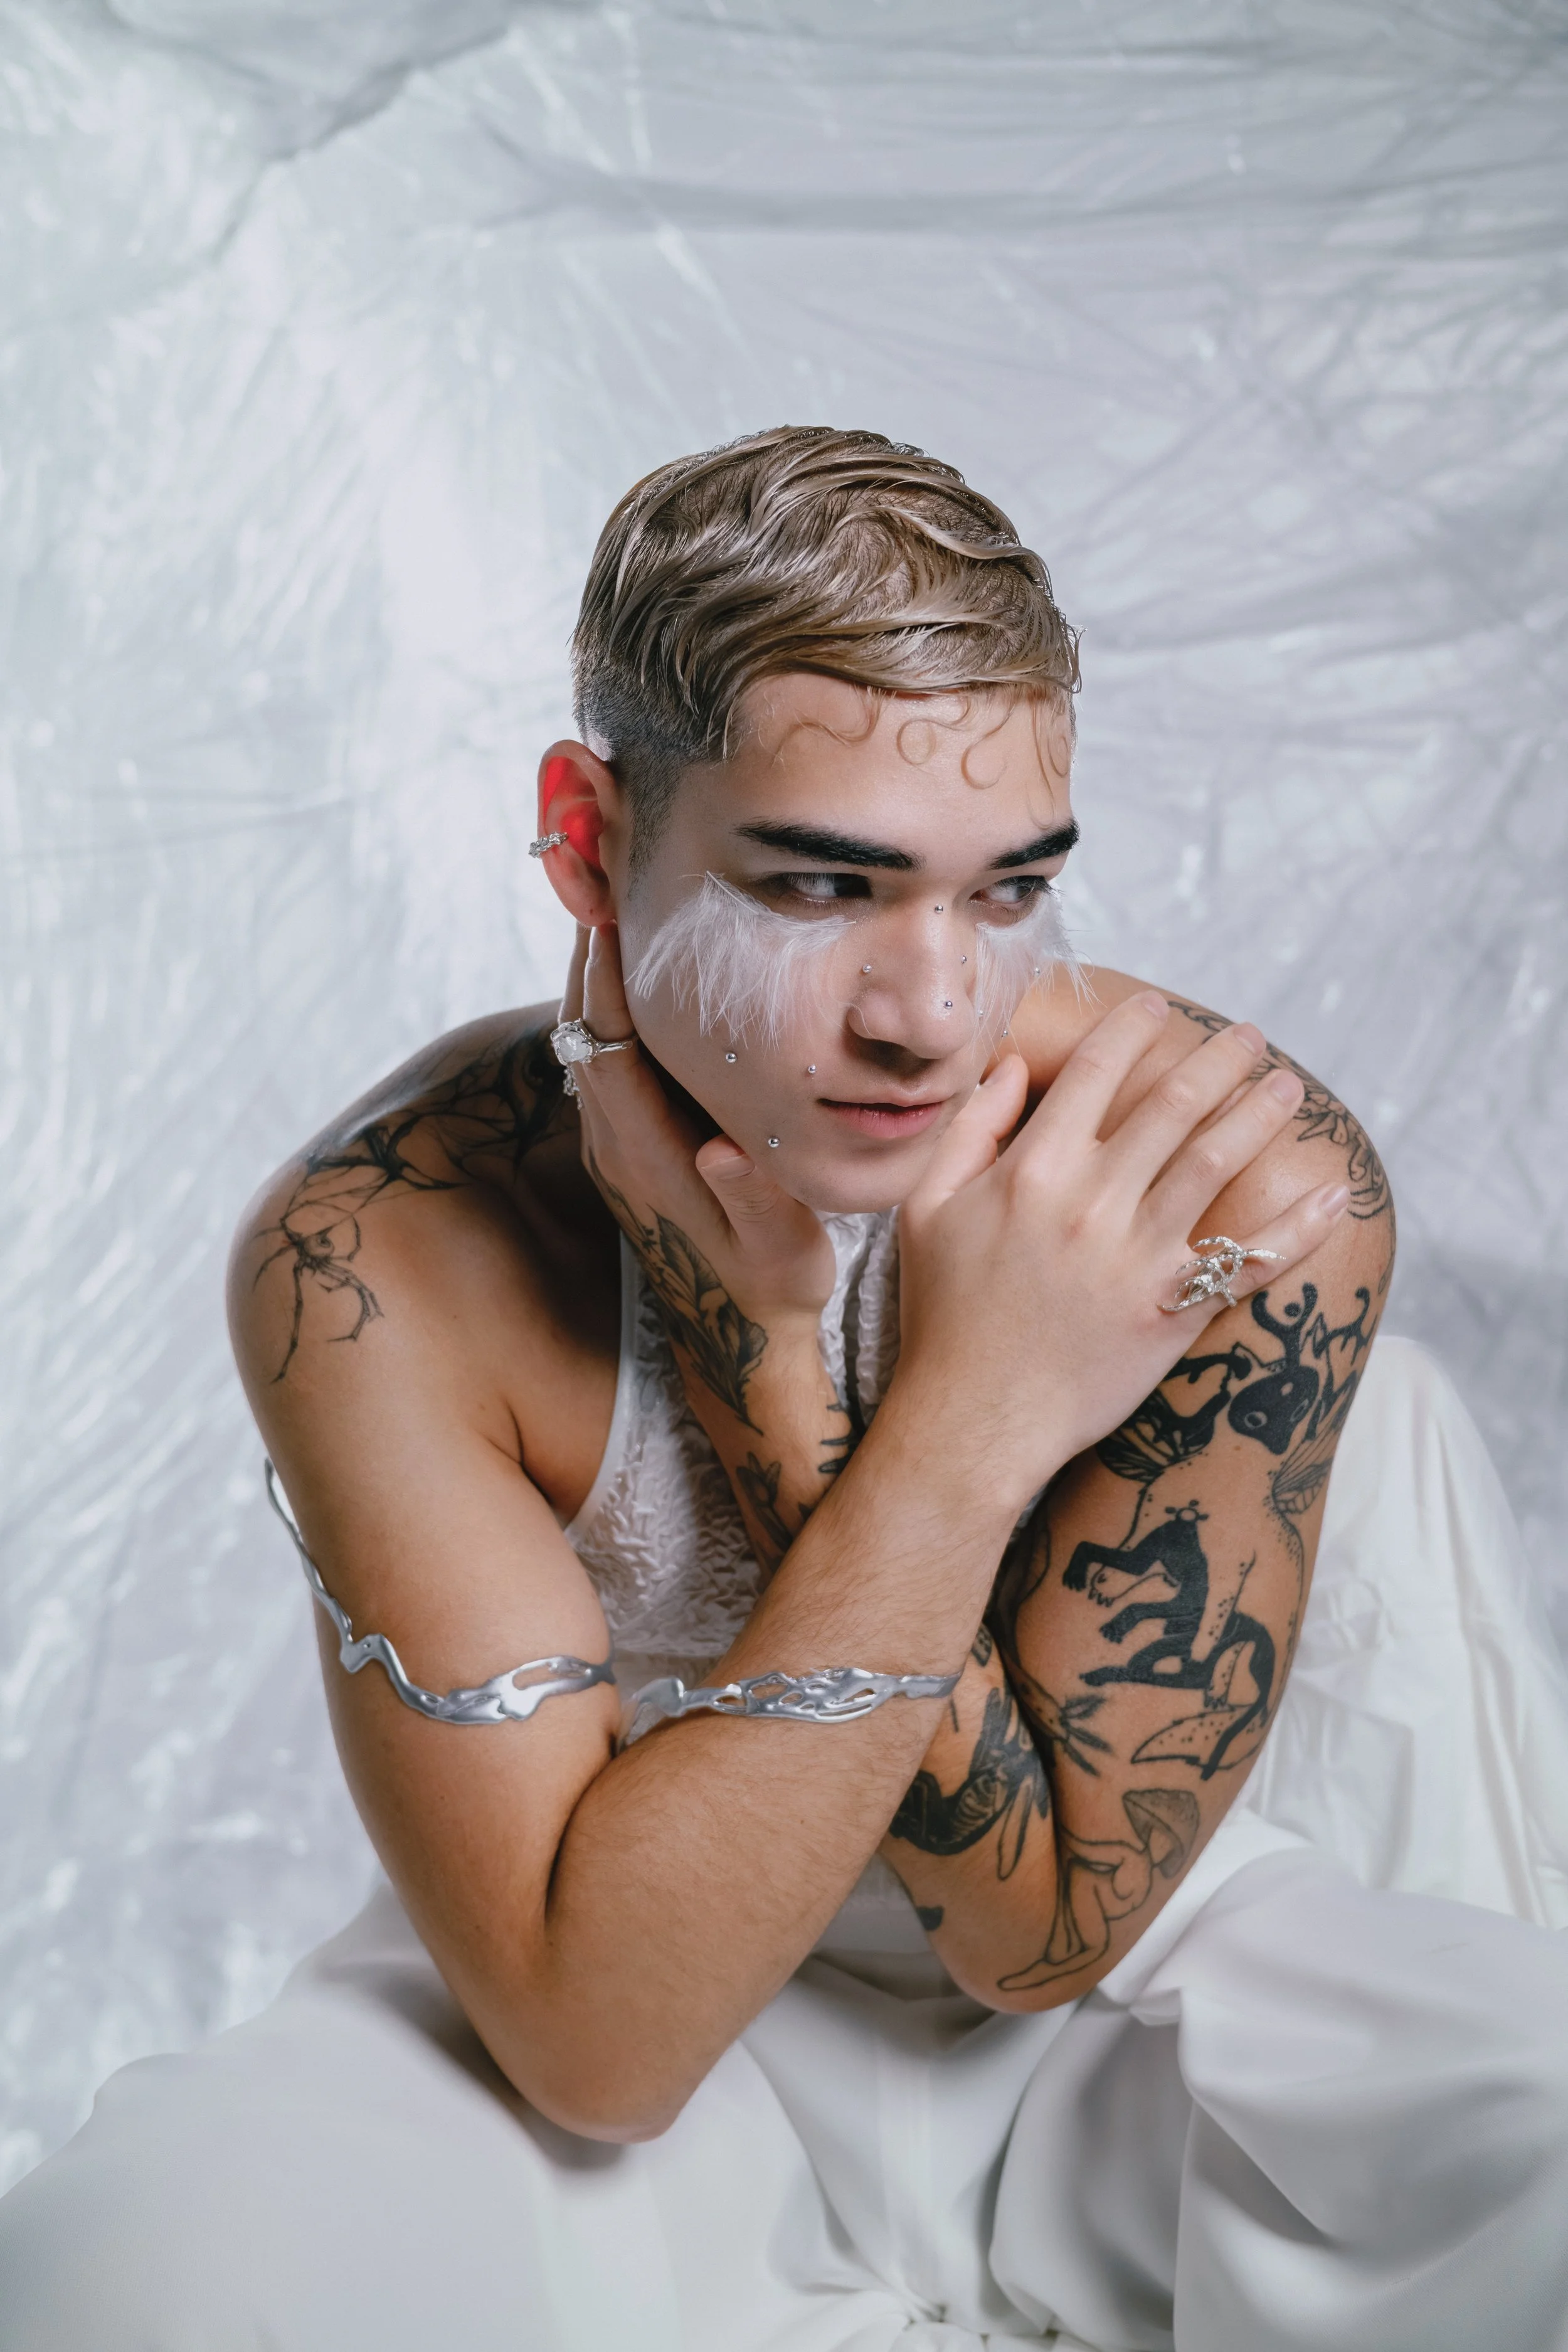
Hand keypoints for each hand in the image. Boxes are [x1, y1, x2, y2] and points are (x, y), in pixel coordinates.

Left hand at [560, 924, 836, 1424]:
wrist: (743, 1339)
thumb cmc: (774, 1293)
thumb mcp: (785, 1258)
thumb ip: (755, 1204)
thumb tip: (726, 1151)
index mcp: (650, 1161)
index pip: (614, 1053)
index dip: (611, 981)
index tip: (615, 909)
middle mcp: (615, 1144)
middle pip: (585, 1027)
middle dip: (590, 947)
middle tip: (599, 864)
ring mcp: (612, 1140)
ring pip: (587, 1034)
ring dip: (593, 965)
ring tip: (608, 887)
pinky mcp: (623, 1137)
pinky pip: (602, 1049)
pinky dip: (609, 997)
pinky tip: (632, 957)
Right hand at [892, 994, 1349, 1509]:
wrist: (974, 1418)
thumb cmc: (944, 1314)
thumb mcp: (927, 1208)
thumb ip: (971, 1130)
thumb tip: (1008, 1068)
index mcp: (1034, 1168)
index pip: (1096, 1070)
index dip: (1132, 1028)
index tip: (1156, 1009)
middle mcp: (1094, 1201)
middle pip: (1173, 1104)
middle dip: (1219, 1058)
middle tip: (1249, 1035)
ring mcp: (1140, 1255)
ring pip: (1219, 1161)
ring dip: (1261, 1113)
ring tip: (1286, 1085)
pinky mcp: (1174, 1308)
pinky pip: (1251, 1260)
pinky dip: (1299, 1227)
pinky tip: (1333, 1193)